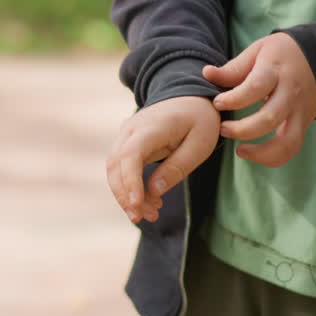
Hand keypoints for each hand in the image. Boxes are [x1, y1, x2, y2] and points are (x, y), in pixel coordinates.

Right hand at [106, 96, 220, 223]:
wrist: (189, 98)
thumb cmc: (199, 120)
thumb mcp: (200, 145)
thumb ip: (177, 167)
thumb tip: (154, 191)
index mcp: (152, 127)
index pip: (130, 155)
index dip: (130, 181)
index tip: (137, 205)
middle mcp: (131, 130)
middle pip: (115, 166)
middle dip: (126, 196)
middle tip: (147, 217)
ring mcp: (126, 136)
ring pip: (115, 170)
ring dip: (128, 195)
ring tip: (152, 214)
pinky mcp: (127, 144)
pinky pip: (122, 169)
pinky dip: (132, 188)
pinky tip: (150, 201)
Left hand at [203, 32, 315, 167]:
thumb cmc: (279, 55)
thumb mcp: (257, 51)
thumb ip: (233, 68)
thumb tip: (206, 74)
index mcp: (275, 70)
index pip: (255, 87)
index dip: (234, 99)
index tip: (217, 103)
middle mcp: (290, 93)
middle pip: (269, 118)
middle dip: (242, 129)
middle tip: (222, 128)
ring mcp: (300, 111)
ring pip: (286, 141)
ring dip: (260, 152)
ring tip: (239, 150)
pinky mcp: (305, 124)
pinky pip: (292, 148)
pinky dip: (272, 158)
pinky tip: (253, 153)